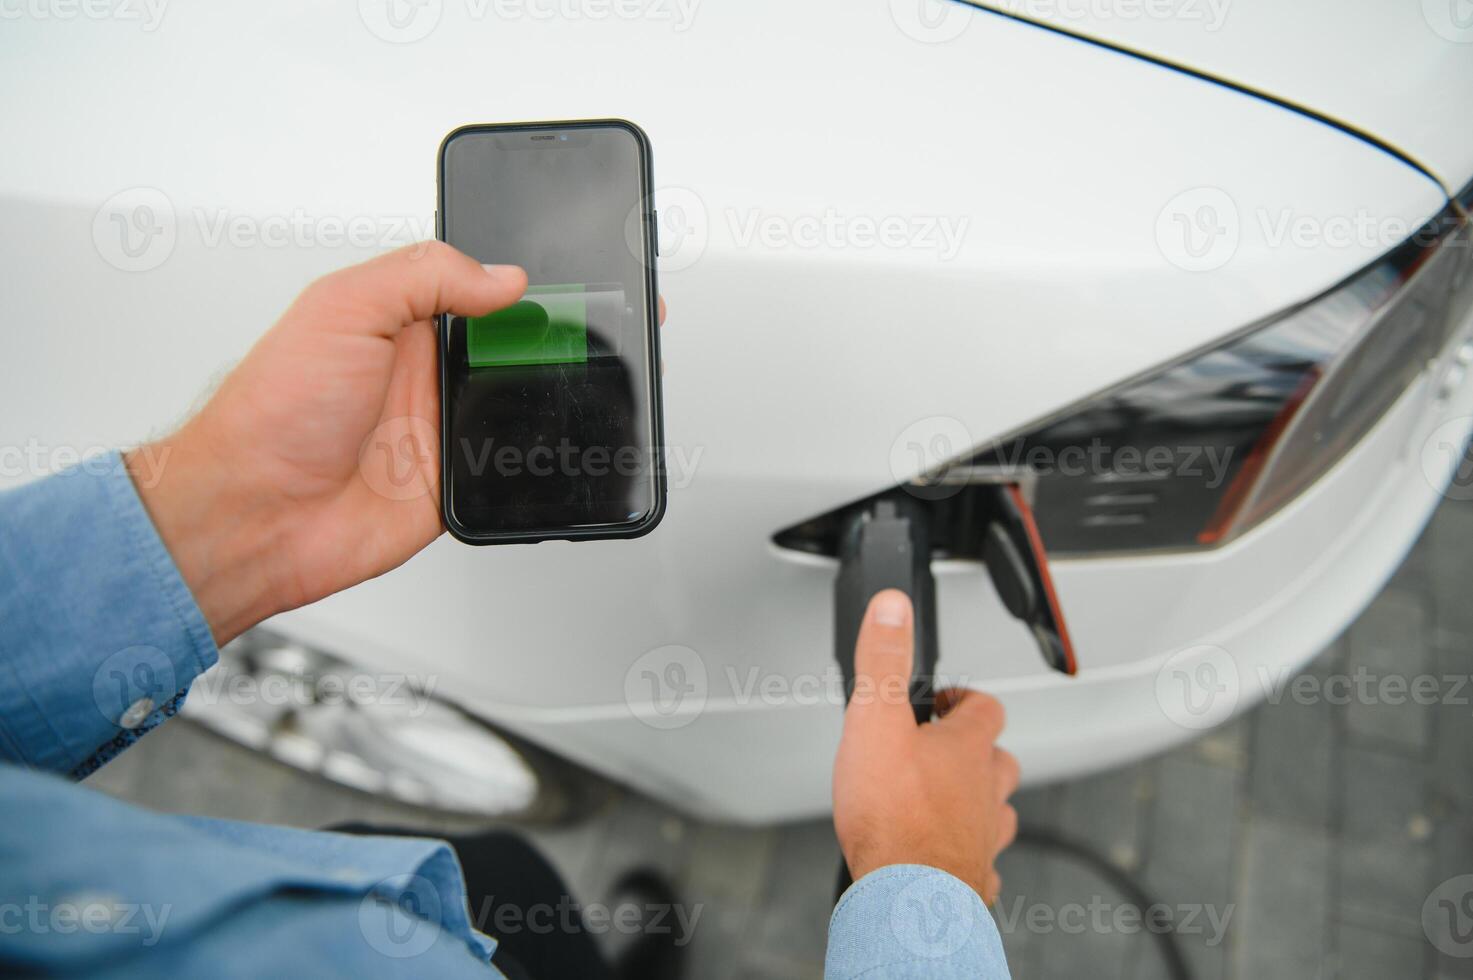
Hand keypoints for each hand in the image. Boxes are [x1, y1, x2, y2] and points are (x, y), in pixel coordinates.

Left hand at [125, 242, 527, 643]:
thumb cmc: (273, 412)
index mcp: (395, 322)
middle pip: (507, 346)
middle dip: (535, 343)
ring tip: (542, 391)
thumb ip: (423, 276)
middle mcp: (420, 373)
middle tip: (550, 343)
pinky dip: (526, 460)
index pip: (472, 287)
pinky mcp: (454, 482)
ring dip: (536, 400)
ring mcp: (438, 428)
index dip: (508, 286)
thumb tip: (500, 277)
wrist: (258, 513)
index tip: (538, 292)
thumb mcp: (341, 308)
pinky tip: (526, 446)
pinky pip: (509, 468)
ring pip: (519, 405)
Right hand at [832, 589, 1019, 902]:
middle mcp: (984, 790)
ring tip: (945, 800)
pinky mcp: (971, 876)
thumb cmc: (893, 815)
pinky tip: (942, 855)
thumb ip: (884, 660)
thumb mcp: (875, 719)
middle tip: (942, 748)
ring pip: (995, 810)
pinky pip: (980, 861)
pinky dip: (965, 853)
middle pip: (998, 760)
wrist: (908, 896)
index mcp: (966, 748)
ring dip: (976, 800)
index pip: (985, 707)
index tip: (943, 701)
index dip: (965, 700)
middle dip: (975, 751)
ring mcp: (982, 835)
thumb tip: (893, 606)